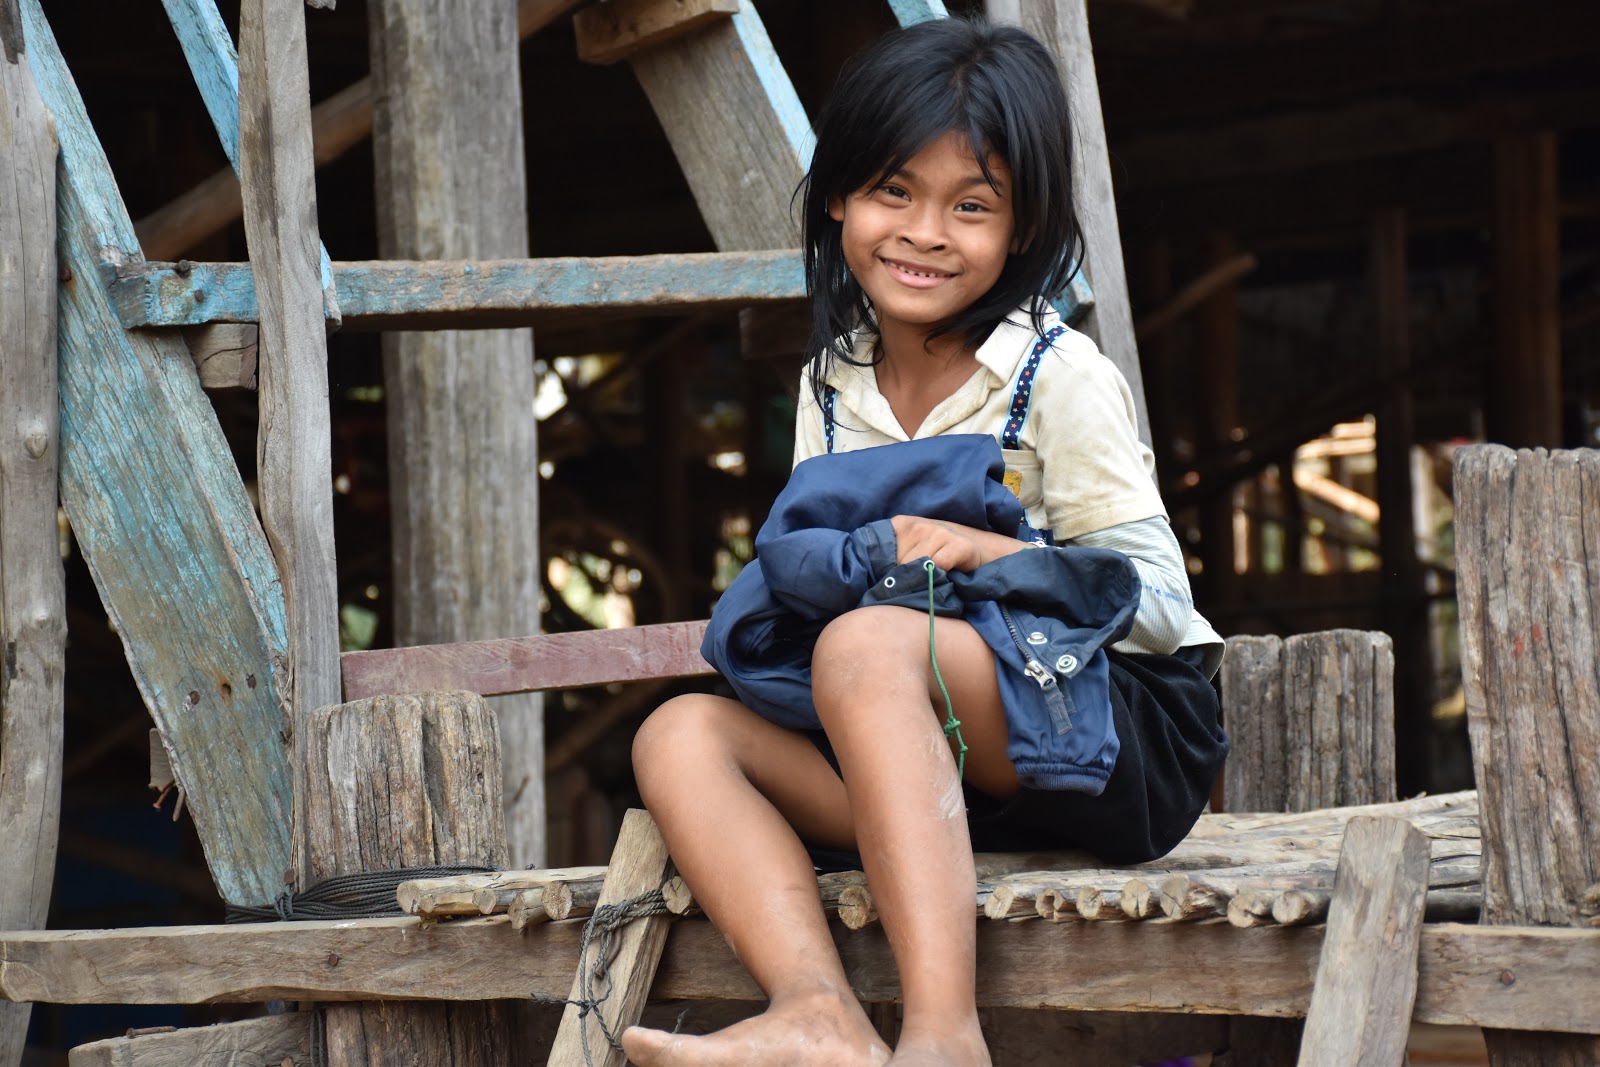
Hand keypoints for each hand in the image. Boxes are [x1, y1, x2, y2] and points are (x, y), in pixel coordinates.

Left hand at [889, 515, 1026, 573]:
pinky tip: (944, 578)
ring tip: (929, 580)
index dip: (880, 571)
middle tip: (912, 585)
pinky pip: (937, 568)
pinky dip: (937, 579)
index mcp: (901, 524)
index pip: (879, 552)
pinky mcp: (958, 545)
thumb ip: (890, 558)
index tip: (884, 583)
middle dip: (901, 578)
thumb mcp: (910, 549)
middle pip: (897, 563)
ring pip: (916, 566)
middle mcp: (918, 525)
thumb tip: (866, 581)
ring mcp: (939, 532)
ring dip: (920, 580)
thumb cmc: (937, 554)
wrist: (978, 549)